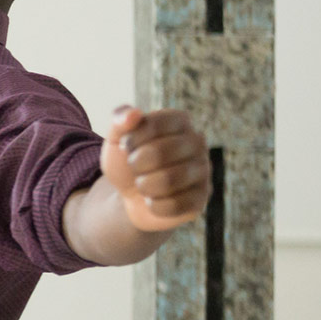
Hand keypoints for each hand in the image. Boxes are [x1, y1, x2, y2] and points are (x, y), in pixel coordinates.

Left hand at [99, 105, 210, 231]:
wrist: (130, 197)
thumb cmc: (127, 161)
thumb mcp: (116, 139)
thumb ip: (119, 120)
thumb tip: (133, 114)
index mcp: (179, 120)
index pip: (153, 125)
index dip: (131, 140)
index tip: (126, 146)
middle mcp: (198, 142)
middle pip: (160, 153)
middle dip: (136, 164)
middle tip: (135, 167)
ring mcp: (203, 171)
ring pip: (168, 180)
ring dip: (144, 185)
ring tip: (143, 183)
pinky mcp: (201, 198)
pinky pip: (174, 205)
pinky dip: (153, 205)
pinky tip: (154, 200)